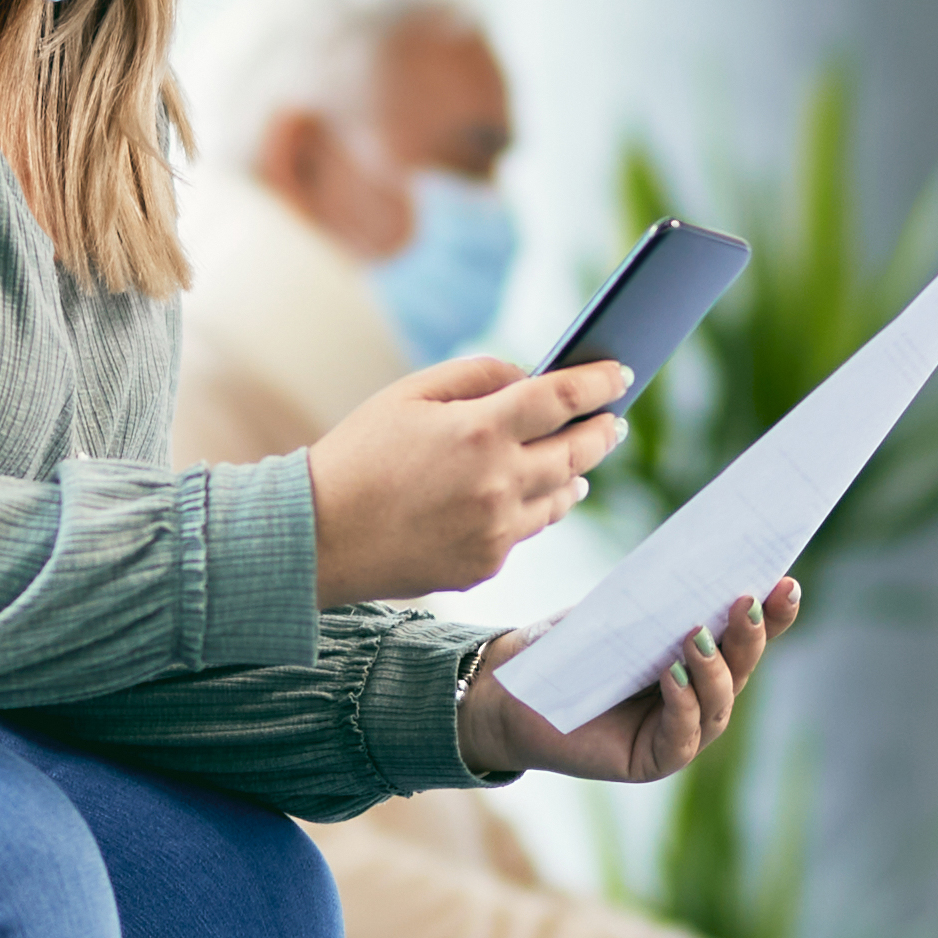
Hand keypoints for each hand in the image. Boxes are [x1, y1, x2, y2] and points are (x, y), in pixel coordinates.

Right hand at [308, 354, 633, 603]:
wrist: (317, 537)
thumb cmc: (358, 455)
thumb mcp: (408, 394)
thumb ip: (475, 376)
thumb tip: (528, 379)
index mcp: (480, 431)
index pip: (563, 398)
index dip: (599, 383)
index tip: (620, 373)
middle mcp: (499, 483)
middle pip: (578, 451)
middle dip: (602, 431)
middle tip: (612, 420)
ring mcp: (496, 530)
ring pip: (562, 497)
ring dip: (575, 473)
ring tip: (577, 461)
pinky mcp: (486, 564)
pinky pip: (527, 530)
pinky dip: (532, 508)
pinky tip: (524, 498)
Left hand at [456, 579, 794, 783]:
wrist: (509, 690)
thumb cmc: (567, 648)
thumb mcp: (619, 615)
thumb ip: (661, 602)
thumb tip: (706, 560)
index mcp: (699, 657)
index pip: (746, 635)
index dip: (773, 613)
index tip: (787, 581)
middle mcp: (699, 697)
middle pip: (741, 668)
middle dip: (751, 636)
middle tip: (749, 601)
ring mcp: (680, 732)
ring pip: (719, 703)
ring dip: (715, 669)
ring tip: (697, 636)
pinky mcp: (651, 760)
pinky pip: (682, 737)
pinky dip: (683, 705)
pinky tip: (674, 677)